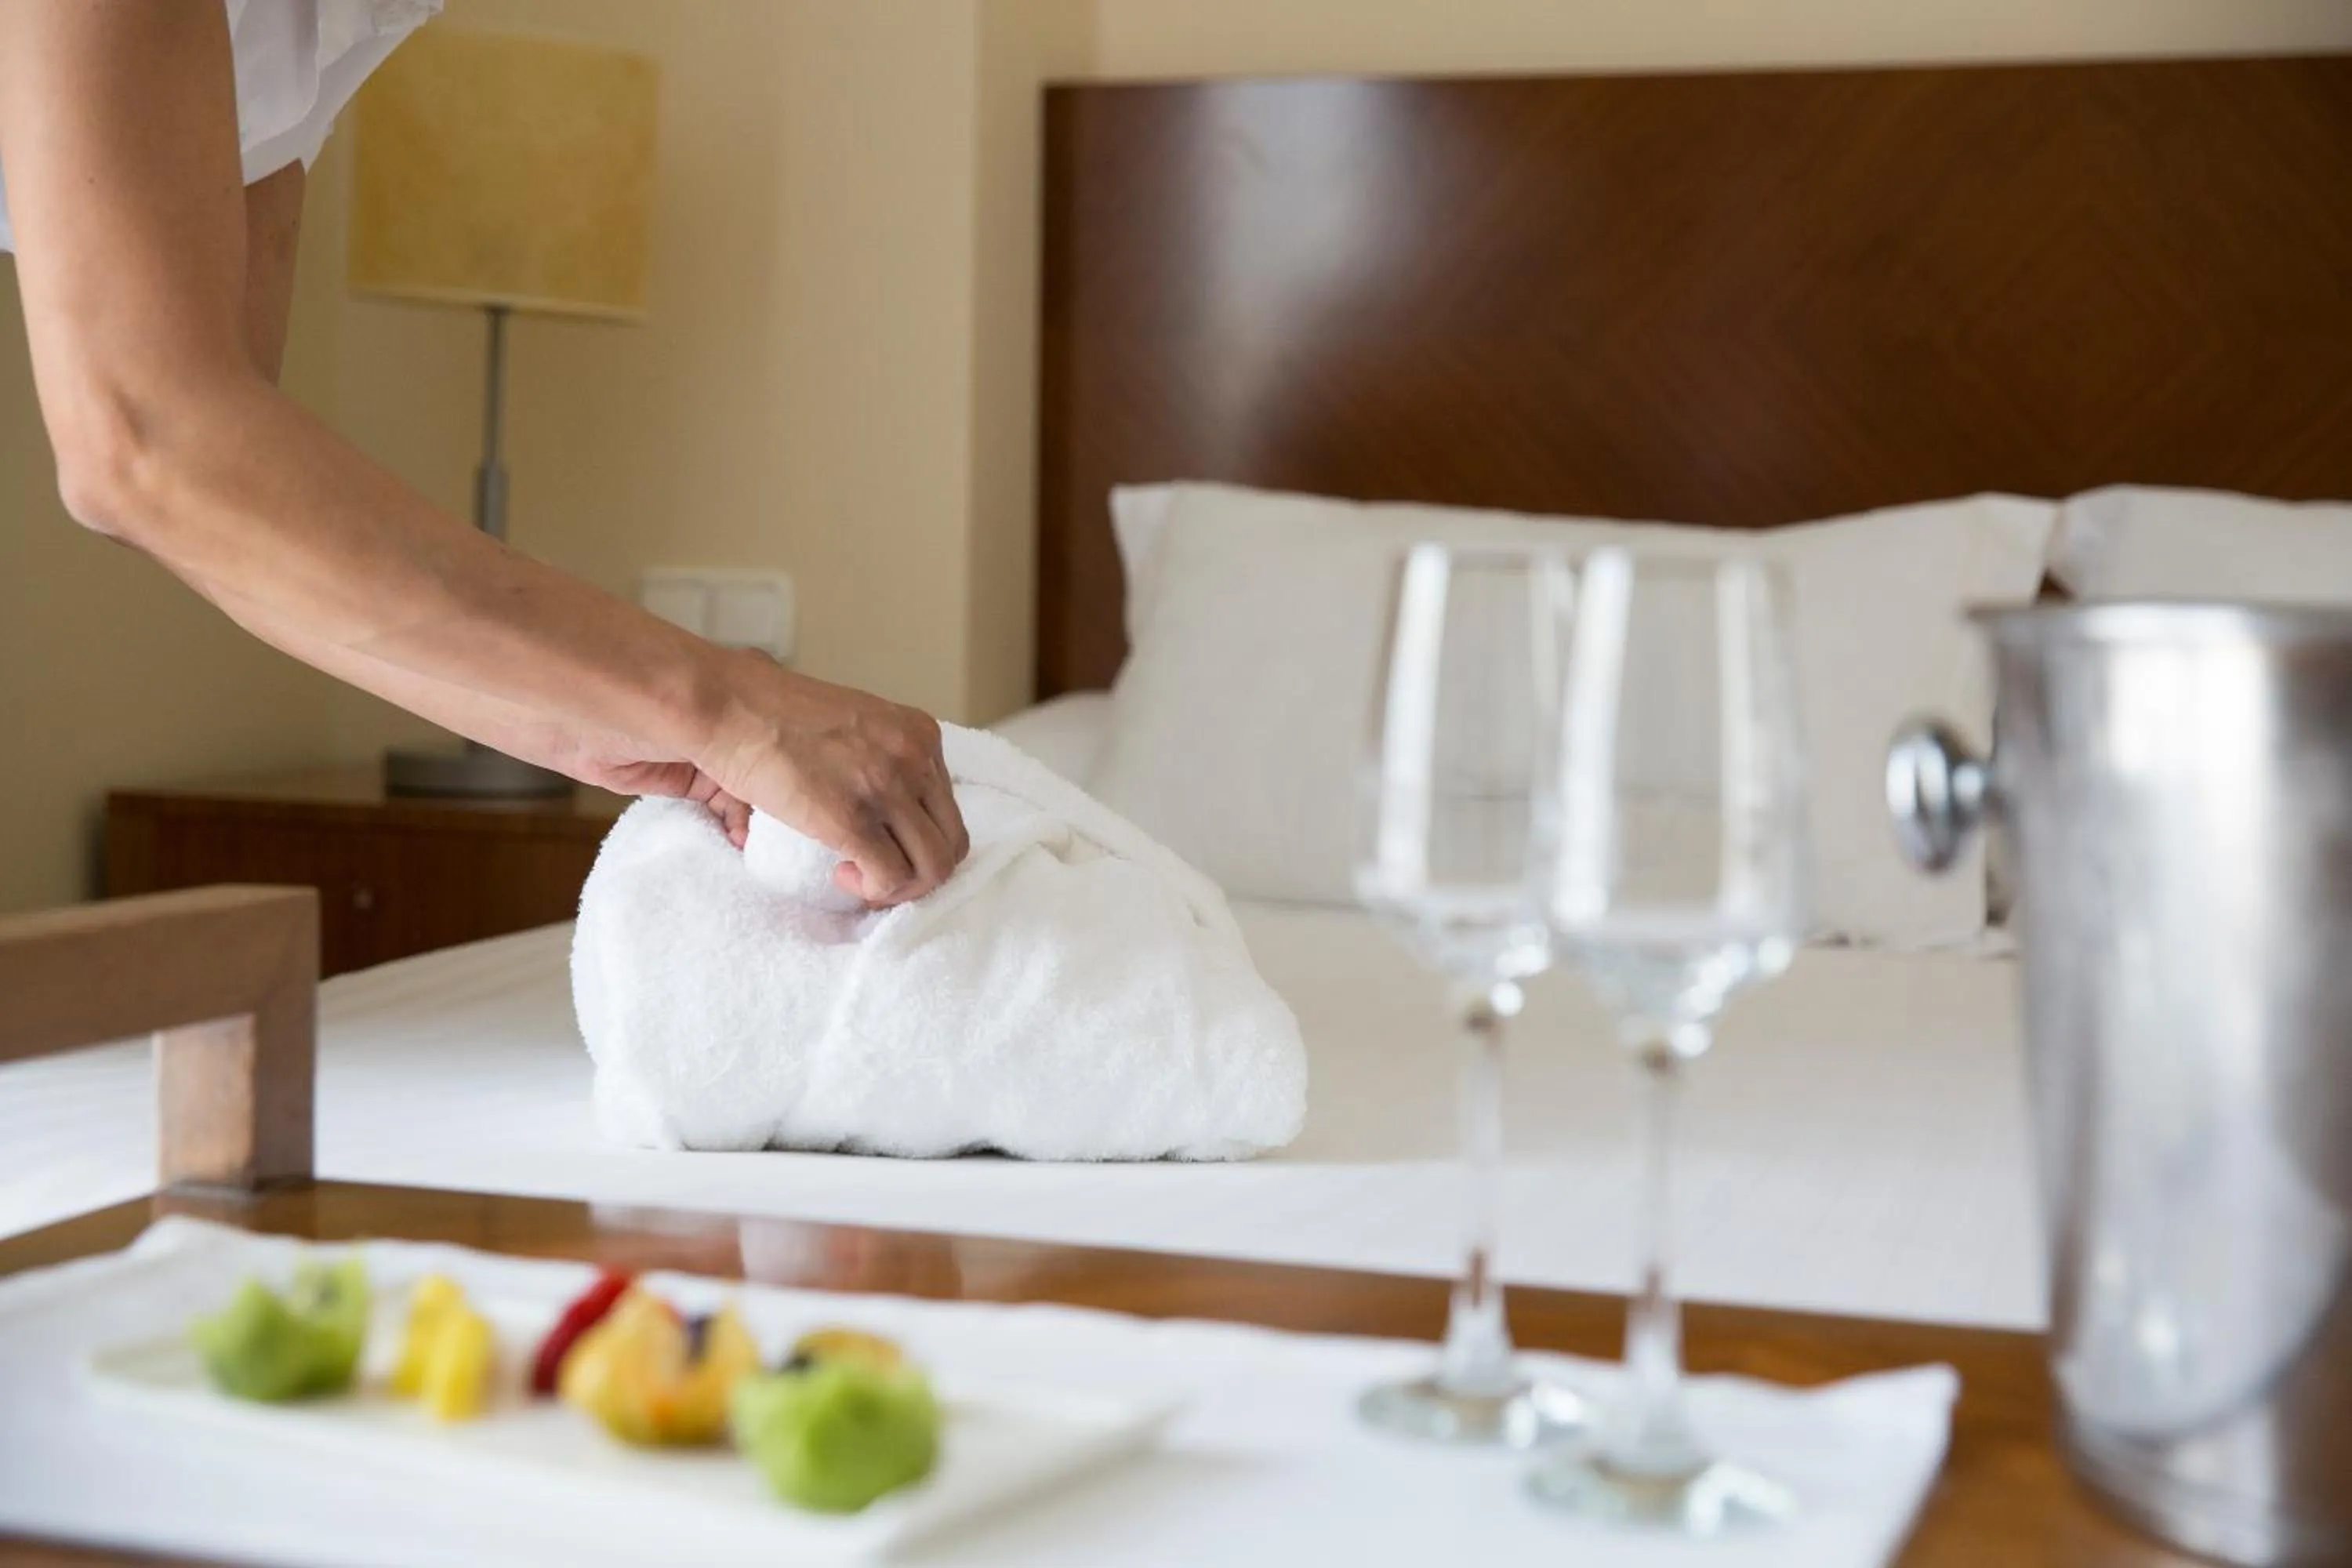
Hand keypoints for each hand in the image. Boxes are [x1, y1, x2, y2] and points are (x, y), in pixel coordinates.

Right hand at [693, 651, 969, 904]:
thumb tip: (878, 809)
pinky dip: (873, 891)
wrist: (729, 705)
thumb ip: (878, 757)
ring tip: (859, 875)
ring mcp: (888, 788)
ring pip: (934, 867)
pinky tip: (843, 873)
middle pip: (952, 840)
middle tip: (877, 871)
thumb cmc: (773, 713)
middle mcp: (915, 757)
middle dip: (920, 869)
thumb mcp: (851, 722)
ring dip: (900, 887)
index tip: (884, 841)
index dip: (919, 835)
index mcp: (918, 732)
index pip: (947, 804)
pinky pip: (892, 879)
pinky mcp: (853, 819)